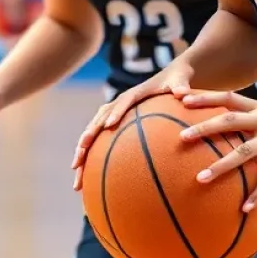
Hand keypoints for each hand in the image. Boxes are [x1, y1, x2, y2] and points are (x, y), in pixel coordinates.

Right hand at [71, 60, 193, 189]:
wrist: (170, 77)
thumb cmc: (176, 80)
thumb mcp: (180, 79)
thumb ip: (180, 85)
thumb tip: (181, 92)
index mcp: (135, 94)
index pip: (123, 102)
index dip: (115, 112)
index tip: (109, 125)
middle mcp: (120, 103)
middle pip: (99, 120)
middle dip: (88, 135)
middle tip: (81, 151)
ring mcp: (115, 114)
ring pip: (94, 132)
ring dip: (83, 151)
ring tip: (75, 172)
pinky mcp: (115, 124)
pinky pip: (101, 141)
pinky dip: (92, 157)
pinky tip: (88, 179)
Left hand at [179, 91, 256, 211]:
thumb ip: (253, 121)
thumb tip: (228, 132)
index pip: (228, 97)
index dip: (205, 96)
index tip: (181, 97)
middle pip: (229, 119)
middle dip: (204, 127)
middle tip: (181, 136)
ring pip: (244, 150)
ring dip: (221, 165)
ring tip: (200, 179)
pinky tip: (244, 209)